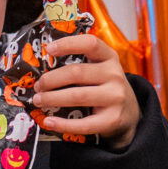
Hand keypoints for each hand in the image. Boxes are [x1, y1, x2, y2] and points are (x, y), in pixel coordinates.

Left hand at [32, 31, 140, 147]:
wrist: (129, 114)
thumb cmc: (105, 87)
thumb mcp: (100, 69)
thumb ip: (81, 64)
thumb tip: (42, 68)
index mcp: (109, 58)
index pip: (90, 43)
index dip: (68, 44)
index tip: (48, 49)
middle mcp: (115, 75)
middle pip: (76, 73)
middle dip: (51, 79)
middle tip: (38, 86)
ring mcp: (115, 98)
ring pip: (77, 96)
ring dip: (52, 98)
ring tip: (39, 100)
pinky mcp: (112, 120)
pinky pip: (83, 124)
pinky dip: (63, 124)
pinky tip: (49, 122)